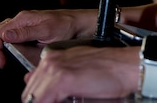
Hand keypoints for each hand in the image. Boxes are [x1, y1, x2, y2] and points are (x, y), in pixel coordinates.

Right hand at [0, 9, 94, 68]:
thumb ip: (26, 33)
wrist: (80, 24)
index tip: (1, 61)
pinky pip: (10, 36)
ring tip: (1, 59)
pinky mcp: (28, 30)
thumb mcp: (47, 31)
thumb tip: (6, 36)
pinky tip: (7, 52)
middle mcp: (21, 20)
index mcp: (23, 18)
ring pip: (1, 33)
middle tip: (0, 63)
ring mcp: (24, 25)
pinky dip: (4, 44)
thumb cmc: (67, 25)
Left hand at [21, 45, 138, 102]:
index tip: (52, 100)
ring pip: (34, 98)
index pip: (32, 86)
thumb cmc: (109, 68)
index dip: (40, 97)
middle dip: (41, 100)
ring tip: (67, 100)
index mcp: (52, 57)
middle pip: (29, 93)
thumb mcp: (76, 68)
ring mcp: (55, 70)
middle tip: (62, 100)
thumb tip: (31, 81)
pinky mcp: (62, 81)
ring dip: (46, 102)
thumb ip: (53, 74)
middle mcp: (50, 61)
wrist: (127, 66)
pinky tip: (68, 101)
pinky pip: (42, 101)